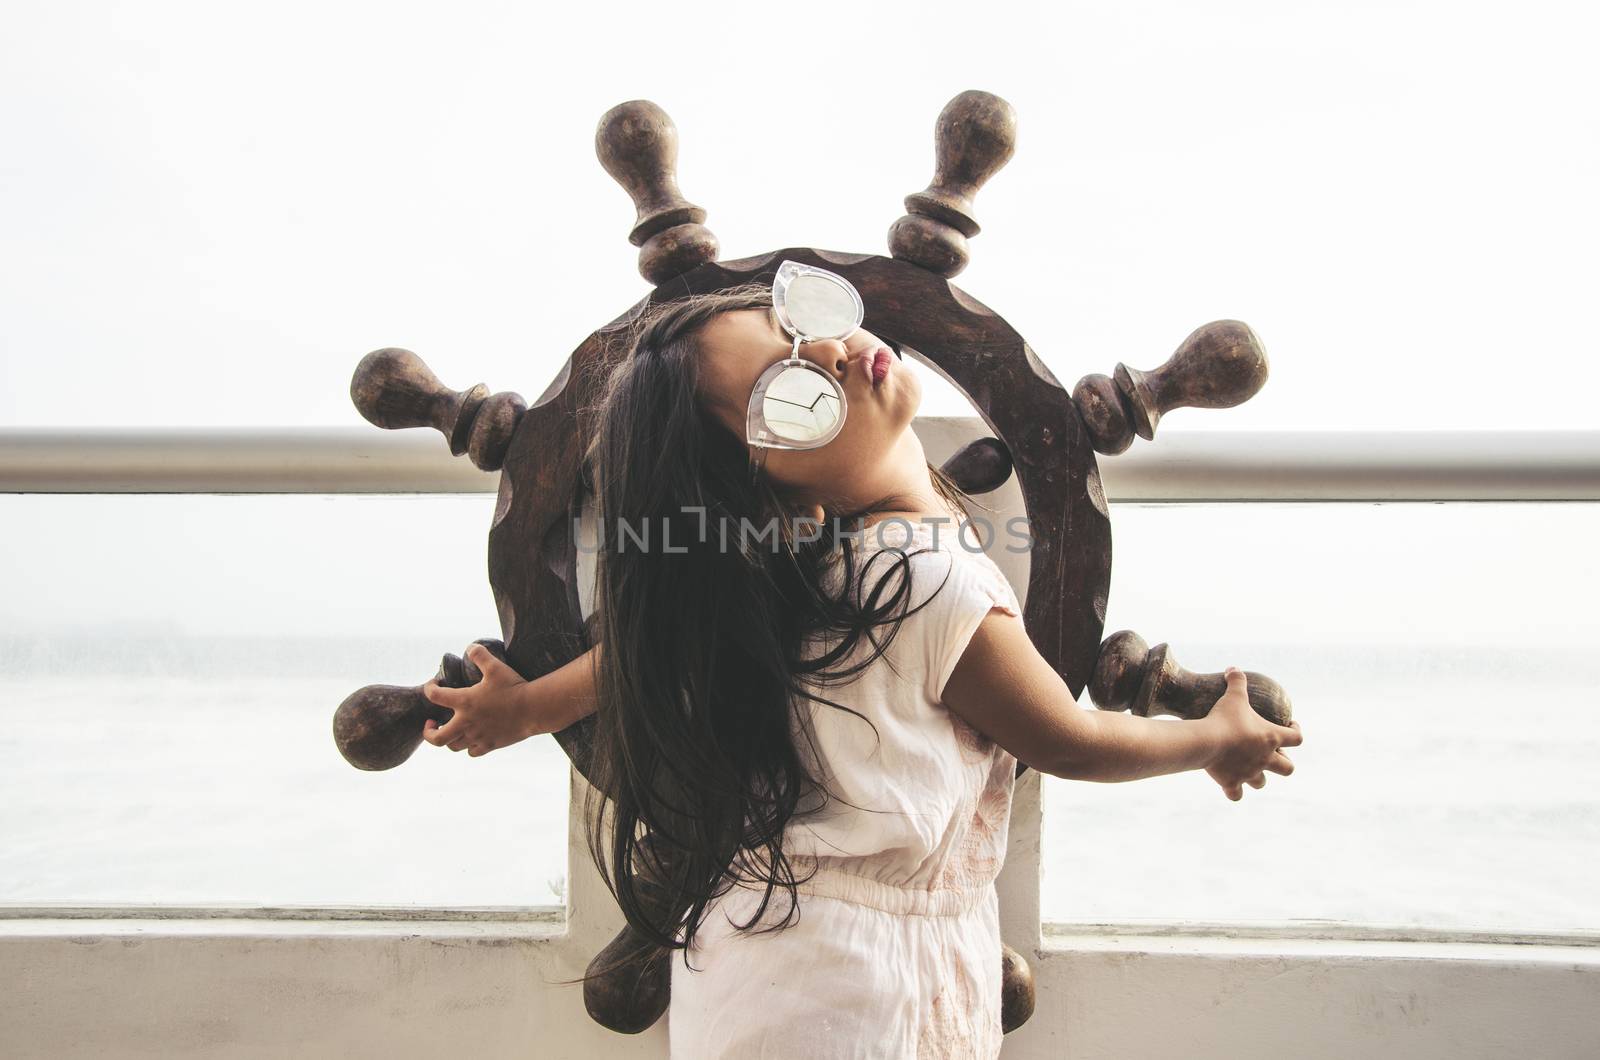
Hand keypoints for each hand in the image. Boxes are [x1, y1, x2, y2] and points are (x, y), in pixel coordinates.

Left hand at [420, 643, 533, 757]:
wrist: (534, 709)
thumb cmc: (514, 687)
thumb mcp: (496, 666)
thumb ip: (480, 655)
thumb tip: (470, 648)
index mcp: (464, 702)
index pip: (434, 696)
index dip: (429, 689)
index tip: (433, 686)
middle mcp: (467, 723)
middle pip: (436, 738)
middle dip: (428, 732)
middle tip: (431, 723)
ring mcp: (478, 737)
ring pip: (453, 746)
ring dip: (449, 738)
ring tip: (451, 730)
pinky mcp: (490, 745)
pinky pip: (472, 752)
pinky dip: (468, 747)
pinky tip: (472, 739)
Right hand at [1203, 667, 1302, 801]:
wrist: (1207, 742)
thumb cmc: (1224, 718)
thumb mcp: (1233, 696)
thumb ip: (1237, 681)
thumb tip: (1234, 668)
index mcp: (1272, 738)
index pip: (1297, 738)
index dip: (1296, 732)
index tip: (1290, 726)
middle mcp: (1265, 759)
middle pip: (1287, 768)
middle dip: (1283, 763)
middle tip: (1272, 755)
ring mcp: (1249, 773)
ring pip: (1262, 783)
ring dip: (1259, 778)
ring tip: (1249, 771)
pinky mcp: (1232, 783)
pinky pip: (1236, 794)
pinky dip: (1234, 791)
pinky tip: (1229, 787)